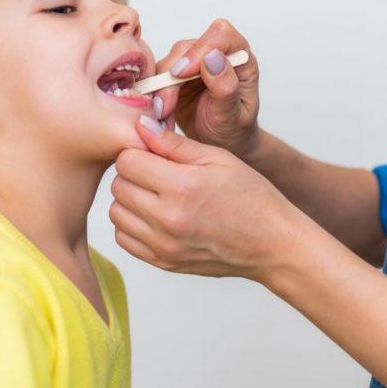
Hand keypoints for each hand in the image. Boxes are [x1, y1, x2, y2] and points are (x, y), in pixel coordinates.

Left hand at [110, 117, 300, 280]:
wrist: (271, 244)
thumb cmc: (252, 198)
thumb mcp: (219, 158)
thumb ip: (175, 143)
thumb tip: (140, 126)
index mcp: (182, 186)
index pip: (127, 160)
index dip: (139, 151)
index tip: (155, 154)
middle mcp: (167, 218)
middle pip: (118, 185)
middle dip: (133, 173)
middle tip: (157, 172)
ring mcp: (162, 244)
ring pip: (115, 212)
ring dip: (130, 199)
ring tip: (157, 194)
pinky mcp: (162, 262)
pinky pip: (124, 238)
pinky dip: (133, 224)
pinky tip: (155, 215)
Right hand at [152, 19, 261, 159]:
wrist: (222, 144)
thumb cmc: (234, 131)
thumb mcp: (233, 116)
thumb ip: (225, 87)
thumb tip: (213, 57)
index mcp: (240, 59)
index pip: (220, 36)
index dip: (199, 50)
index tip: (182, 74)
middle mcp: (217, 55)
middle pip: (187, 48)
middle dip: (171, 76)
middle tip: (165, 107)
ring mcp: (195, 63)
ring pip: (169, 61)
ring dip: (160, 88)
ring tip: (163, 115)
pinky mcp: (176, 75)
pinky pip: (157, 76)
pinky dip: (154, 95)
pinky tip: (159, 115)